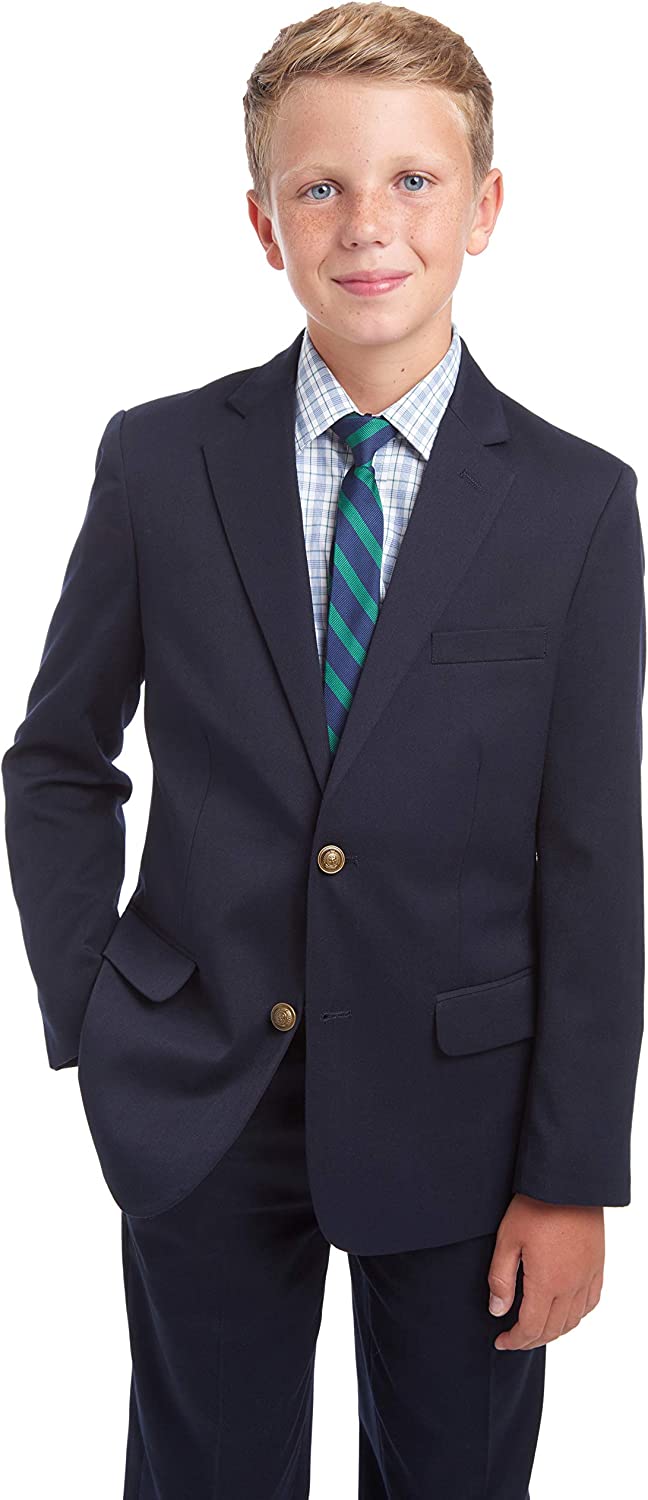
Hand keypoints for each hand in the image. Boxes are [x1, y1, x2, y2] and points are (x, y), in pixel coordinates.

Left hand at [487, 1193, 604, 1349]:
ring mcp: (587, 1276)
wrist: (568, 1182)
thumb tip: (497, 1311)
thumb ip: (501, 1279)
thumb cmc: (535, 1206)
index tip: (501, 1342)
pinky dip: (576, 1316)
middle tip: (514, 1340)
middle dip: (531, 1340)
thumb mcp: (508, 1239)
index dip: (515, 1340)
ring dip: (553, 1331)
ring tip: (536, 1330)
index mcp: (547, 1283)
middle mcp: (571, 1286)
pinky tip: (565, 1313)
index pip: (531, 1328)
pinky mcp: (597, 1265)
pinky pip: (590, 1302)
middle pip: (553, 1329)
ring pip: (573, 1320)